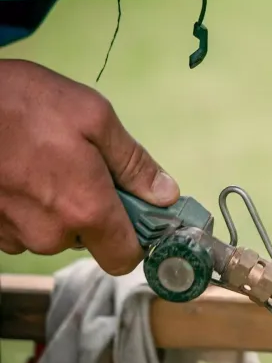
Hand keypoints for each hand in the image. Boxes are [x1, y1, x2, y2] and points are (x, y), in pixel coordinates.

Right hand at [0, 59, 179, 274]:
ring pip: (53, 231)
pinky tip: (19, 169)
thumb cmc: (22, 103)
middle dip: (93, 209)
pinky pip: (22, 226)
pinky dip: (26, 204)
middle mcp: (48, 234)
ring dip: (57, 204)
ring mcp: (12, 235)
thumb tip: (165, 194)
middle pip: (89, 239)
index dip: (134, 240)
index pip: (123, 259)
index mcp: (85, 210)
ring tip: (44, 161)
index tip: (136, 214)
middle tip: (83, 166)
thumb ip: (134, 163)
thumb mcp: (94, 117)